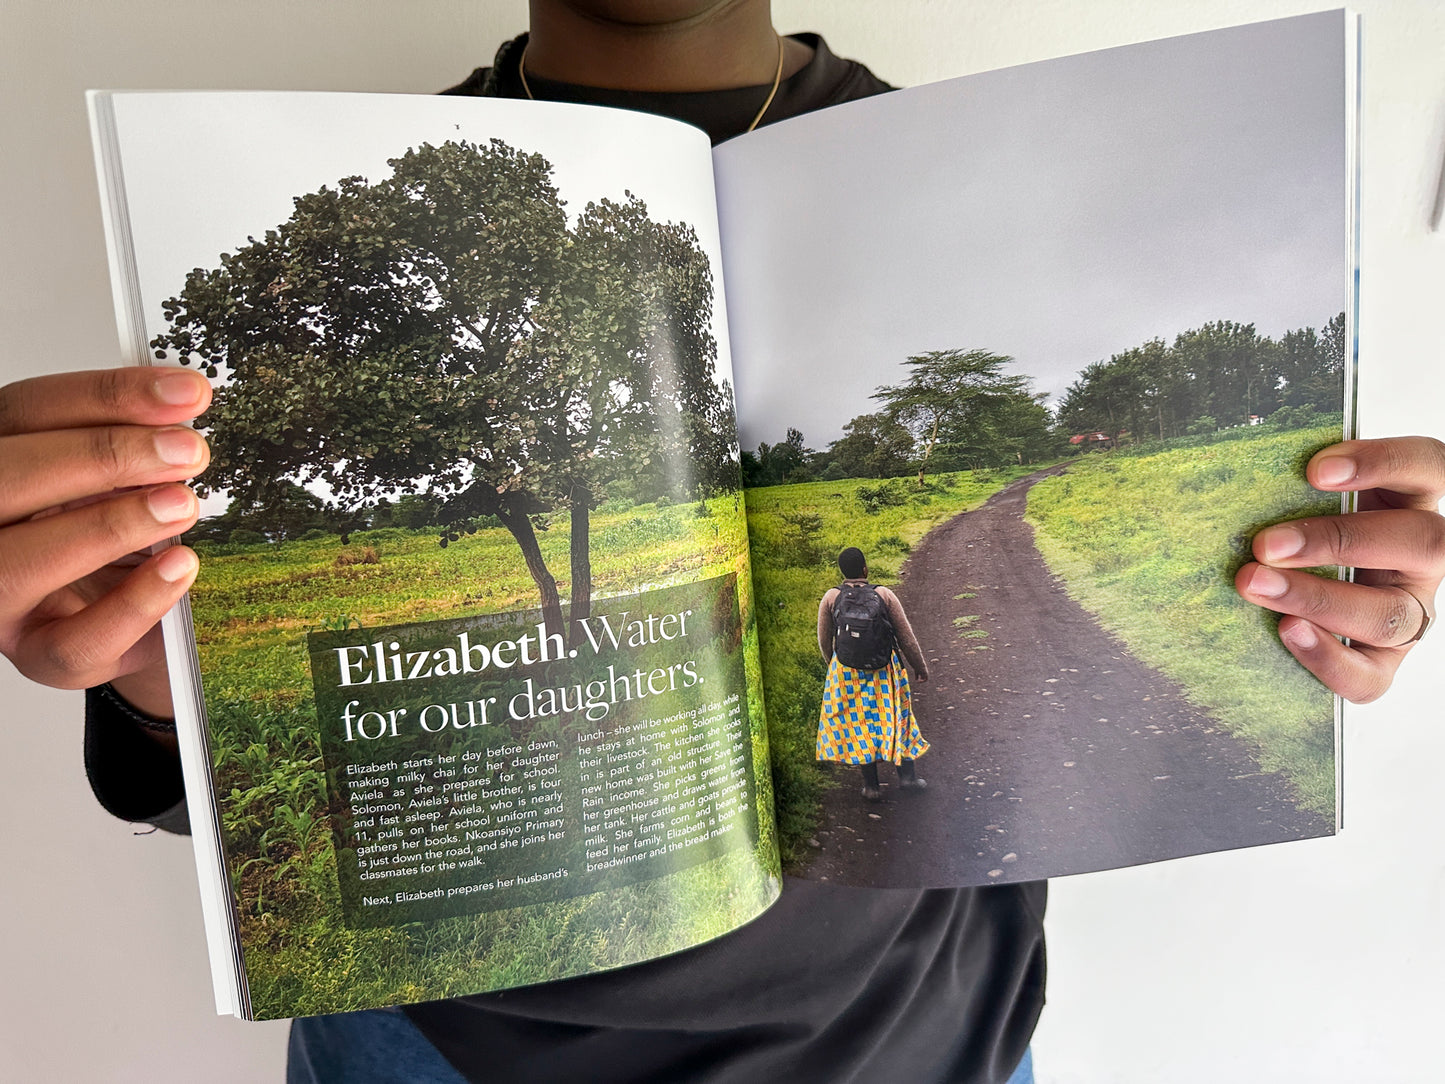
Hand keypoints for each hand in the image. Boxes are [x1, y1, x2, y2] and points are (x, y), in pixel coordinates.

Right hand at [0, 367, 210, 716]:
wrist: (133, 616)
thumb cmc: (119, 534)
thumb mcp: (123, 479)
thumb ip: (136, 445)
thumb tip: (184, 404)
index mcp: (1, 461)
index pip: (28, 411)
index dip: (107, 395)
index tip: (188, 392)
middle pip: (9, 477)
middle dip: (104, 456)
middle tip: (188, 451)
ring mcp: (0, 594)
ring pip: (21, 562)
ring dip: (110, 527)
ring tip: (183, 505)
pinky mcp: (38, 653)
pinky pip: (75, 640)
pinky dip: (135, 602)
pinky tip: (182, 567)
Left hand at [1234, 436, 1444, 702]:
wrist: (1287, 583)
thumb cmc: (1296, 529)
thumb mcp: (1304, 497)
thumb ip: (1292, 483)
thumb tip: (1236, 469)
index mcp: (1412, 501)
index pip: (1428, 467)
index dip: (1382, 464)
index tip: (1315, 471)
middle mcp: (1424, 558)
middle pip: (1419, 544)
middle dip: (1336, 541)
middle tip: (1266, 544)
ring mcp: (1411, 611)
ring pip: (1390, 613)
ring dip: (1317, 598)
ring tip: (1255, 584)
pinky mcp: (1384, 661)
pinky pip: (1369, 675)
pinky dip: (1326, 656)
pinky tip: (1286, 630)